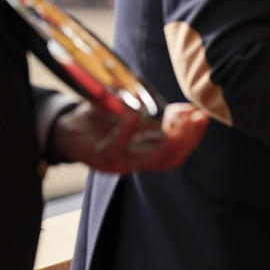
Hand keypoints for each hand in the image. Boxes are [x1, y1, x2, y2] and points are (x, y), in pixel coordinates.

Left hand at [53, 102, 207, 173]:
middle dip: (189, 140)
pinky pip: (116, 149)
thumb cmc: (102, 115)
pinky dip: (125, 133)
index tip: (201, 115)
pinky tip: (132, 117)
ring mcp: (120, 162)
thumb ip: (155, 108)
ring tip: (174, 120)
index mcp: (148, 150)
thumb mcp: (133, 108)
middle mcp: (137, 160)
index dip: (194, 136)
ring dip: (167, 142)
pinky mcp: (100, 159)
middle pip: (172, 159)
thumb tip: (184, 107)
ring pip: (151, 161)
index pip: (179, 151)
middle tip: (198, 119)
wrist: (67, 126)